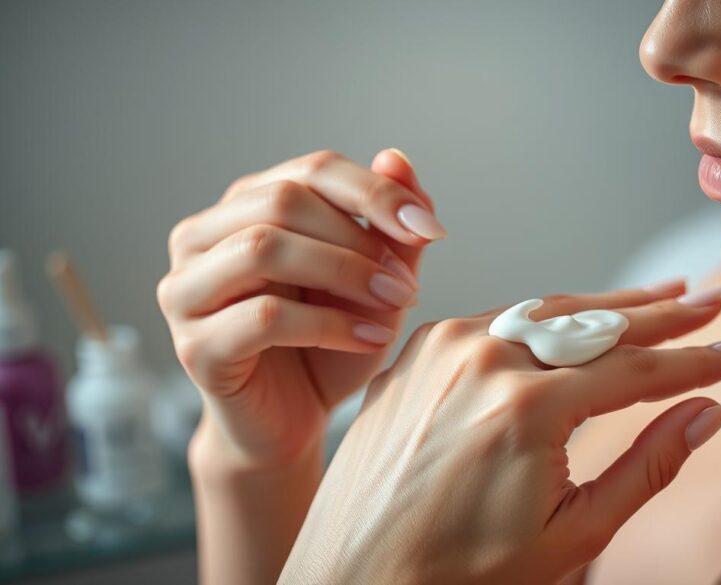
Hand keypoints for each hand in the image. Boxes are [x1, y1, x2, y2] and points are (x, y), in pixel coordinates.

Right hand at [158, 148, 444, 466]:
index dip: (375, 192)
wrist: (293, 424)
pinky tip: (370, 339)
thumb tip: (395, 159)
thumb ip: (389, 228)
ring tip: (395, 305)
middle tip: (408, 283)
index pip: (311, 170)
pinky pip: (265, 315)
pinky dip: (330, 324)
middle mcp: (202, 237)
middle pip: (283, 200)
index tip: (430, 229)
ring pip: (264, 248)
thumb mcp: (373, 282)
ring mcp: (187, 290)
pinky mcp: (194, 346)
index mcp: (244, 207)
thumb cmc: (330, 348)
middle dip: (360, 238)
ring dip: (345, 273)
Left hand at [281, 286, 720, 583]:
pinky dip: (544, 321)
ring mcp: (443, 347)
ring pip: (546, 313)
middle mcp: (482, 358)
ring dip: (606, 308)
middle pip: (596, 324)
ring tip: (658, 298)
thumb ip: (648, 466)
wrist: (354, 578)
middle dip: (661, 314)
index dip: (696, 361)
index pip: (636, 370)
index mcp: (524, 408)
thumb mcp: (571, 534)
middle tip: (709, 301)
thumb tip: (709, 413)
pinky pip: (498, 322)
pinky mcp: (419, 350)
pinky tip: (578, 321)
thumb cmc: (457, 574)